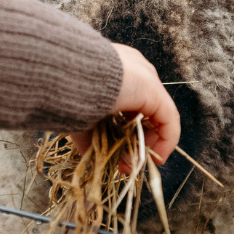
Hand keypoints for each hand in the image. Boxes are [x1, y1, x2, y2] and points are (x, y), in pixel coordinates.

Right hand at [70, 43, 180, 165]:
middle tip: (125, 163)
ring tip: (136, 163)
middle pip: (145, 111)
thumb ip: (90, 134)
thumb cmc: (66, 89)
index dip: (125, 132)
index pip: (130, 104)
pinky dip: (165, 141)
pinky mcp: (153, 90)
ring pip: (157, 115)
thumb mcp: (79, 114)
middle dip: (136, 141)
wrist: (65, 73)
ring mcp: (146, 77)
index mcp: (115, 70)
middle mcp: (134, 69)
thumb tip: (93, 156)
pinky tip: (155, 157)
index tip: (116, 154)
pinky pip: (168, 119)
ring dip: (148, 142)